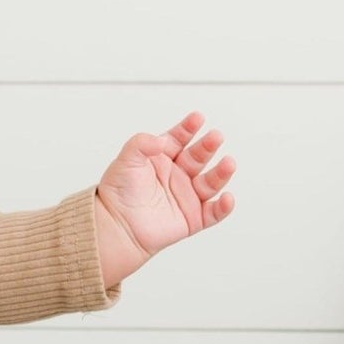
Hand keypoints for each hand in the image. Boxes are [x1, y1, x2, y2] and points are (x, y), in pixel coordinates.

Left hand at [93, 111, 236, 285]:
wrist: (115, 226)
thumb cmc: (118, 193)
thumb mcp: (125, 160)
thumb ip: (141, 144)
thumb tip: (161, 139)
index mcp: (162, 159)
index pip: (179, 139)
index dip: (188, 128)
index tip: (197, 118)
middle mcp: (177, 175)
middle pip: (198, 157)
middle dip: (208, 146)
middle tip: (215, 137)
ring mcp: (186, 196)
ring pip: (211, 182)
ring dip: (221, 173)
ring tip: (228, 163)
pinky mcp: (192, 218)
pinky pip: (214, 212)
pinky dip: (223, 207)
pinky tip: (227, 198)